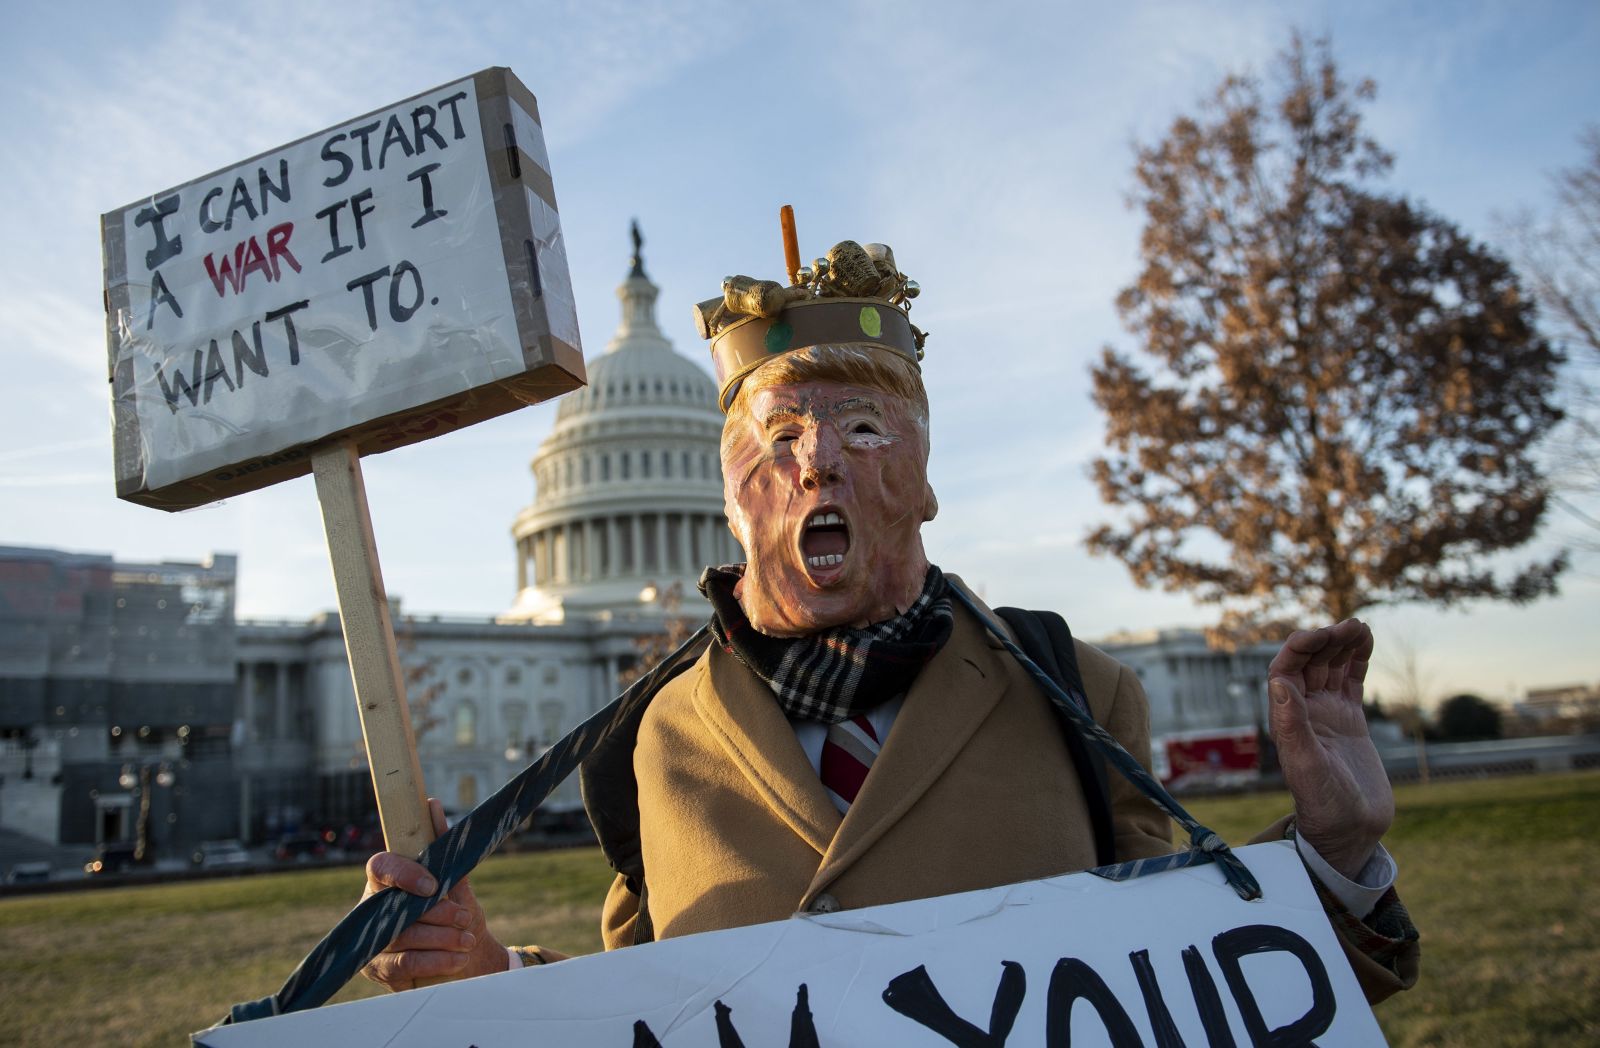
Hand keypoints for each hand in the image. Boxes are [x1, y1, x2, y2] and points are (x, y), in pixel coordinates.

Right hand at [360, 798, 507, 990]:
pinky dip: (435, 962)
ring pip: (403, 938)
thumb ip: (444, 849)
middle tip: (465, 917)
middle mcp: (372, 909)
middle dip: (436, 914)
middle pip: (397, 908)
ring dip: (441, 939)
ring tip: (467, 940)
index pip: (381, 867)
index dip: (404, 874)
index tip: (434, 885)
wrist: (465, 954)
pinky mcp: (378, 969)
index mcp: (386, 880)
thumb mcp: (456, 881)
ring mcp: (372, 941)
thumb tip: (432, 805)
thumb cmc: (455, 910)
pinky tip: (458, 958)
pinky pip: (404, 965)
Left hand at [1268, 619, 1392, 880]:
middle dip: (1325, 641)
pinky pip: (1350, 681)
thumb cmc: (1323, 804)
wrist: (1349, 830)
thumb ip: (1293, 726)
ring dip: (1342, 645)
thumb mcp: (1307, 766)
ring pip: (1330, 668)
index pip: (1285, 670)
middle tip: (1349, 626)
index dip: (1299, 647)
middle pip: (1309, 663)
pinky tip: (1365, 641)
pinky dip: (1356, 660)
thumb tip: (1279, 683)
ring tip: (1360, 626)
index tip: (1322, 633)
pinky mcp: (1349, 721)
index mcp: (1286, 719)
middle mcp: (1303, 712)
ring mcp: (1327, 714)